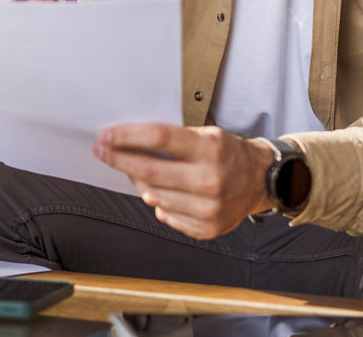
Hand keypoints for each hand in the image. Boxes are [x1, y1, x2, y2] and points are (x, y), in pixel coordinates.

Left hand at [93, 124, 274, 239]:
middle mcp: (209, 180)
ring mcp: (208, 207)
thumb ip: (173, 140)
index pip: (158, 139)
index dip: (127, 137)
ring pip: (153, 196)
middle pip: (149, 171)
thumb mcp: (207, 135)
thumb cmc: (229, 154)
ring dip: (138, 183)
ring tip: (138, 173)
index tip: (106, 135)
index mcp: (209, 150)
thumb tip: (130, 143)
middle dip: (119, 159)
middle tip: (101, 151)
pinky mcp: (206, 228)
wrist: (261, 181)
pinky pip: (166, 215)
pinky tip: (164, 192)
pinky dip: (158, 202)